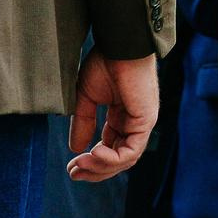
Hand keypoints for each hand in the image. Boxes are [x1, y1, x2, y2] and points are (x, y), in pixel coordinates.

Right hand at [67, 52, 157, 181]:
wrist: (118, 45)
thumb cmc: (105, 62)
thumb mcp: (87, 97)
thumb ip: (83, 122)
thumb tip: (76, 148)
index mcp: (122, 116)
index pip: (111, 149)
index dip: (92, 161)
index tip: (72, 166)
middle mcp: (134, 122)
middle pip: (119, 159)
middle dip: (95, 170)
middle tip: (73, 173)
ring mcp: (142, 122)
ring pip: (125, 160)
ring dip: (100, 167)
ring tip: (80, 165)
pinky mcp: (146, 120)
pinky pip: (131, 151)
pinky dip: (112, 159)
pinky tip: (94, 153)